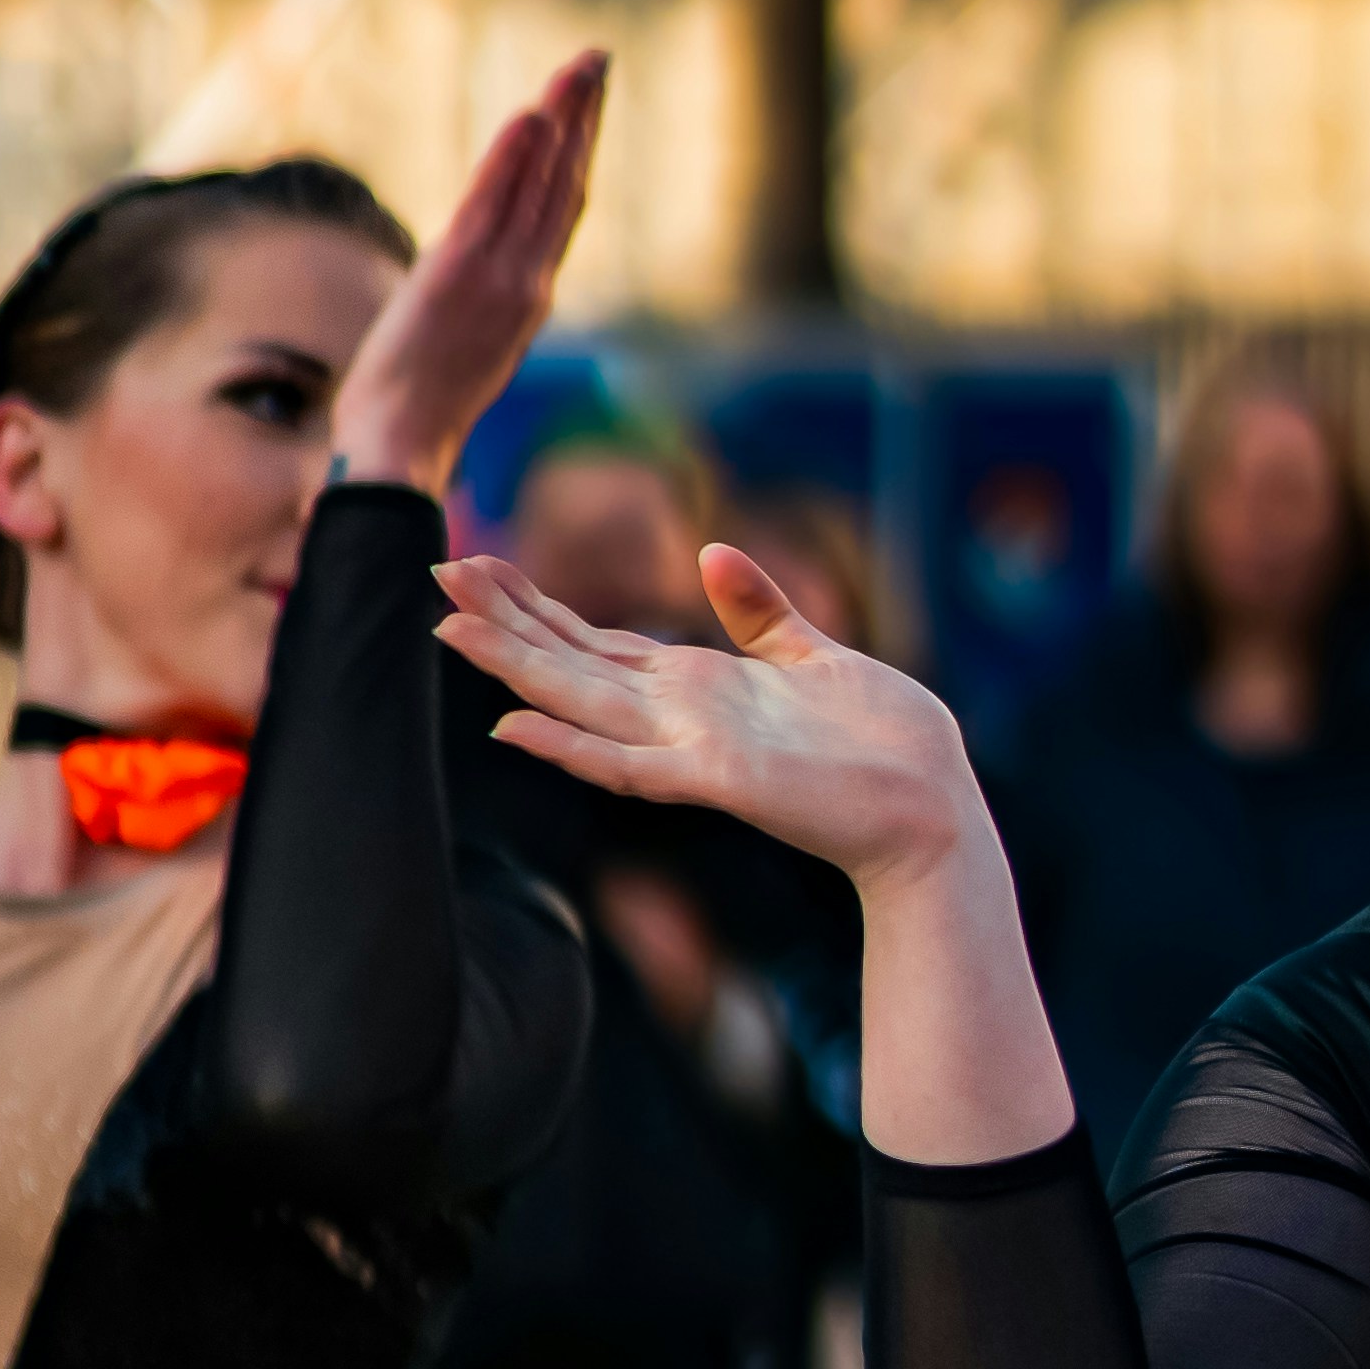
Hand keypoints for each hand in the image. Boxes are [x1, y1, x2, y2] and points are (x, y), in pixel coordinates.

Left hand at [328, 52, 608, 495]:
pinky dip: (515, 159)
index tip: (585, 105)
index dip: (578, 154)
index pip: (562, 210)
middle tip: (598, 60)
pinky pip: (495, 204)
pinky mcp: (459, 275)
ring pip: (541, 185)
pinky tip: (532, 114)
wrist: (399, 446)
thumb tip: (465, 282)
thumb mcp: (458, 349)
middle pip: (566, 185)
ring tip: (577, 68)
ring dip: (561, 121)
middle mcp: (526, 283)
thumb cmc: (415, 411)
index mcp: (527, 298)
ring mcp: (498, 279)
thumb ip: (474, 305)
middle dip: (584, 119)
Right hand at [443, 544, 989, 884]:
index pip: (600, 642)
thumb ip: (760, 611)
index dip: (539, 606)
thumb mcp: (815, 657)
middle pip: (574, 662)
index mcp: (701, 686)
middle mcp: (682, 717)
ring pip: (583, 702)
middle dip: (506, 621)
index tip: (481, 563)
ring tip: (450, 628)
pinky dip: (571, 746)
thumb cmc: (886, 744)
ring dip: (516, 668)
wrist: (933, 814)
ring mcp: (692, 749)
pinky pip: (627, 765)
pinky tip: (515, 725)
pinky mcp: (718, 779)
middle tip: (436, 576)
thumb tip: (713, 554)